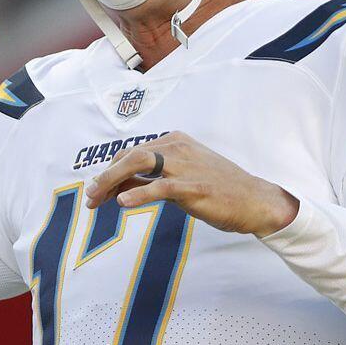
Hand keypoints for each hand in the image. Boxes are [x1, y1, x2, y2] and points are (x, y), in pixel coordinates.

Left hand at [84, 132, 299, 237]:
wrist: (255, 200)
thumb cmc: (218, 190)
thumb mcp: (182, 178)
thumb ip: (152, 179)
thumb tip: (119, 186)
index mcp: (175, 142)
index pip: (133, 152)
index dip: (110, 170)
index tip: (97, 190)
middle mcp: (177, 148)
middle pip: (131, 155)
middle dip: (106, 175)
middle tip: (90, 197)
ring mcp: (185, 166)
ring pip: (140, 164)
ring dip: (113, 180)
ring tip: (97, 197)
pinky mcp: (194, 186)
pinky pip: (160, 188)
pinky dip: (139, 194)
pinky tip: (123, 202)